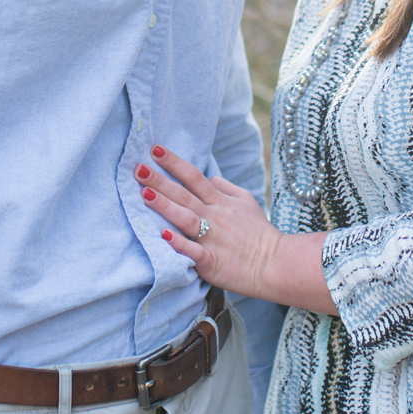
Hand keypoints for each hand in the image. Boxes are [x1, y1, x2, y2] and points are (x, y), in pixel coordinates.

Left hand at [137, 147, 337, 312]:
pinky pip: (193, 251)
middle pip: (184, 195)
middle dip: (160, 181)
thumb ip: (225, 187)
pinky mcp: (212, 261)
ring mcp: (212, 239)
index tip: (155, 149)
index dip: (175, 163)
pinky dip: (179, 243)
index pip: (194, 177)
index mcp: (221, 202)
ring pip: (185, 218)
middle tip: (138, 168)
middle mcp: (214, 217)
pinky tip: (163, 235)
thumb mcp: (246, 201)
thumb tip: (208, 178)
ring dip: (165, 206)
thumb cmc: (258, 233)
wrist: (274, 263)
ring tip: (144, 194)